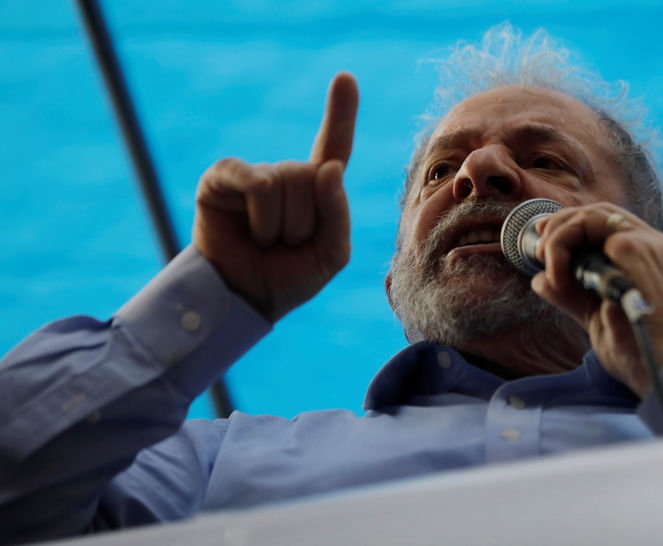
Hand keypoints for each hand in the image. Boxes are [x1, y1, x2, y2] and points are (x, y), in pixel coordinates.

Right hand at [192, 73, 358, 322]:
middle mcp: (287, 175)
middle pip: (313, 178)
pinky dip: (257, 211)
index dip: (340, 113)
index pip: (334, 146)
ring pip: (285, 184)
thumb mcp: (331, 253)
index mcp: (317, 190)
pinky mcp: (223, 178)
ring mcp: (254, 174)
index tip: (345, 77)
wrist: (244, 299)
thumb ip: (339, 213)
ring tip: (264, 242)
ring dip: (278, 227)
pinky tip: (246, 228)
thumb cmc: (290, 277)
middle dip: (304, 224)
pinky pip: (255, 180)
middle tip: (284, 246)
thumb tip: (331, 168)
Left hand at [531, 203, 662, 396]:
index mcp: (651, 260)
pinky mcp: (641, 252)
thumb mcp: (596, 318)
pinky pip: (596, 229)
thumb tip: (540, 280)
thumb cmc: (636, 352)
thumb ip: (571, 295)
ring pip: (596, 215)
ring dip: (561, 235)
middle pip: (602, 212)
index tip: (543, 238)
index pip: (609, 223)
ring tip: (548, 262)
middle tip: (540, 252)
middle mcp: (656, 246)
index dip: (572, 223)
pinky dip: (568, 245)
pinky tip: (560, 274)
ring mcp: (653, 246)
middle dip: (561, 224)